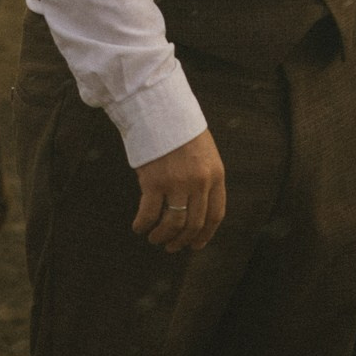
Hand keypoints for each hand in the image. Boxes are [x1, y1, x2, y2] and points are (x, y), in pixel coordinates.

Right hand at [131, 127, 225, 251]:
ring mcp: (177, 183)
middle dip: (181, 240)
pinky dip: (143, 224)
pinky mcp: (154, 182)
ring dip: (162, 236)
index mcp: (216, 175)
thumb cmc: (181, 129)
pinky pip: (149, 213)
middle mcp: (200, 182)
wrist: (161, 109)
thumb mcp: (204, 153)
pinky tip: (139, 226)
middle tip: (171, 247)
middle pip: (194, 224)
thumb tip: (194, 208)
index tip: (195, 245)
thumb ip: (204, 179)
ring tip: (154, 238)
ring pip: (173, 224)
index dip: (205, 235)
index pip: (215, 214)